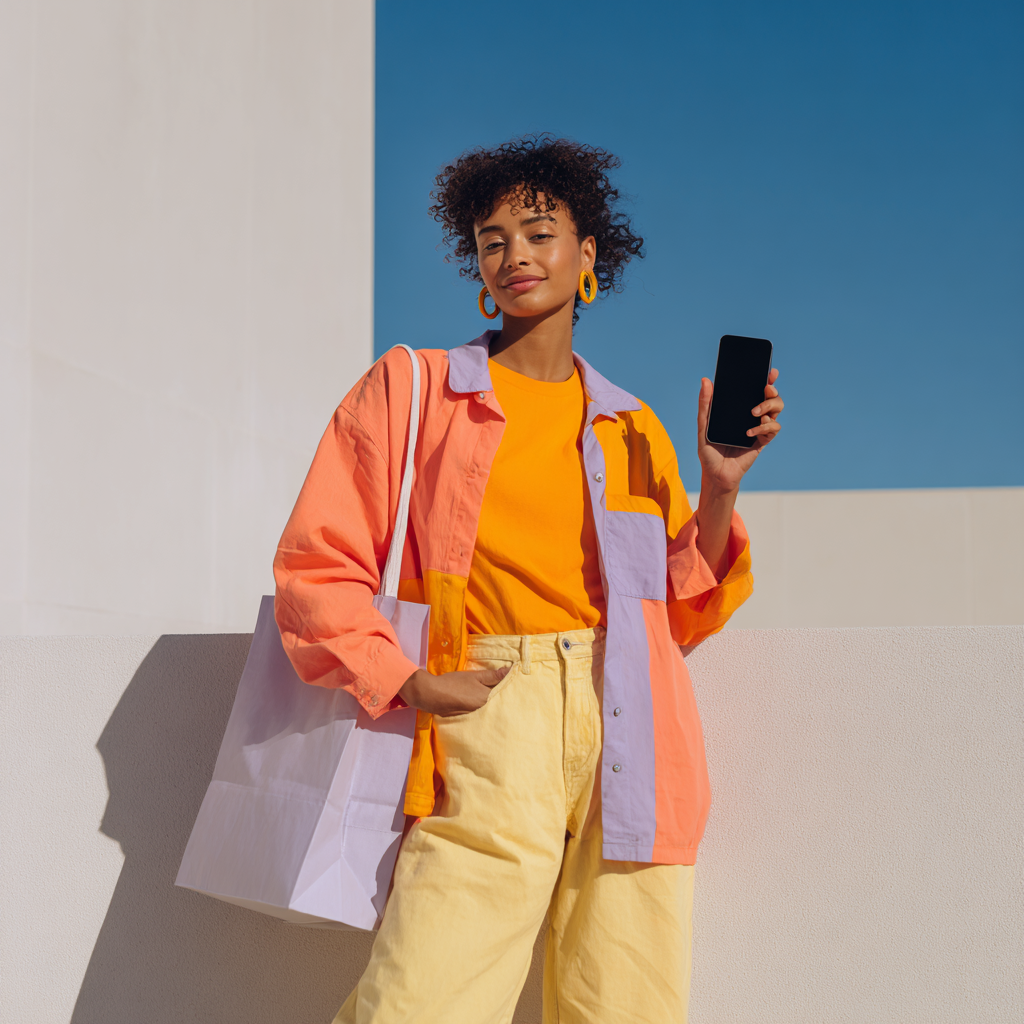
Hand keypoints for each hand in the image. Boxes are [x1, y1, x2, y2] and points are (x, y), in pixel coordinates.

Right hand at [398, 666, 508, 716]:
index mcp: (488, 700)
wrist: (430, 695)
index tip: (519, 684)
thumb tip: (512, 670)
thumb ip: (494, 675)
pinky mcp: (469, 721)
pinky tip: (486, 705)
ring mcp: (477, 718)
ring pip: (492, 710)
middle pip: (500, 705)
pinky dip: (486, 710)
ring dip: (497, 704)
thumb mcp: (474, 676)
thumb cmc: (453, 684)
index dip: (512, 689)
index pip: (506, 695)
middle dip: (506, 698)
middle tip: (513, 691)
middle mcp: (485, 712)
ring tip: (502, 698)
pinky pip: (483, 715)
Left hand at [697, 369, 783, 493]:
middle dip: (772, 389)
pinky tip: (749, 432)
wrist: (715, 474)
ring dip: (769, 406)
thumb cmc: (709, 450)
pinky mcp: (762, 441)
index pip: (755, 390)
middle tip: (765, 388)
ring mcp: (759, 428)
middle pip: (771, 397)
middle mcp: (752, 416)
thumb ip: (705, 404)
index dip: (766, 378)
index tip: (770, 371)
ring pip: (776, 410)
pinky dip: (764, 427)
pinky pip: (773, 429)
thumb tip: (706, 380)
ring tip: (754, 412)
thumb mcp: (703, 425)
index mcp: (739, 409)